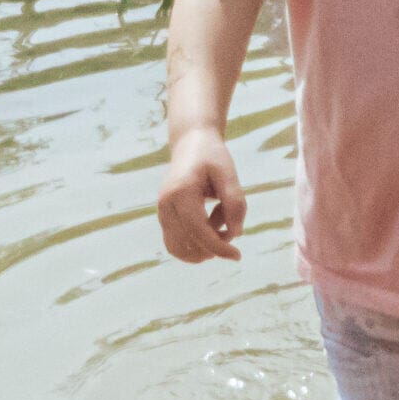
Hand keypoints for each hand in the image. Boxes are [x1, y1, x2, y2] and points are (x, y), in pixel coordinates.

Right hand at [159, 127, 245, 262]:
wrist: (190, 143)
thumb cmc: (212, 157)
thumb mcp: (229, 174)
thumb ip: (234, 203)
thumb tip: (235, 235)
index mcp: (181, 192)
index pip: (199, 231)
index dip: (219, 247)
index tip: (237, 256)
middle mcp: (166, 205)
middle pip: (190, 243)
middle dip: (215, 245)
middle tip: (229, 222)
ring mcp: (161, 213)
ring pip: (180, 249)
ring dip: (204, 246)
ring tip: (217, 220)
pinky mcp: (163, 218)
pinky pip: (175, 245)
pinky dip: (194, 245)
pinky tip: (208, 227)